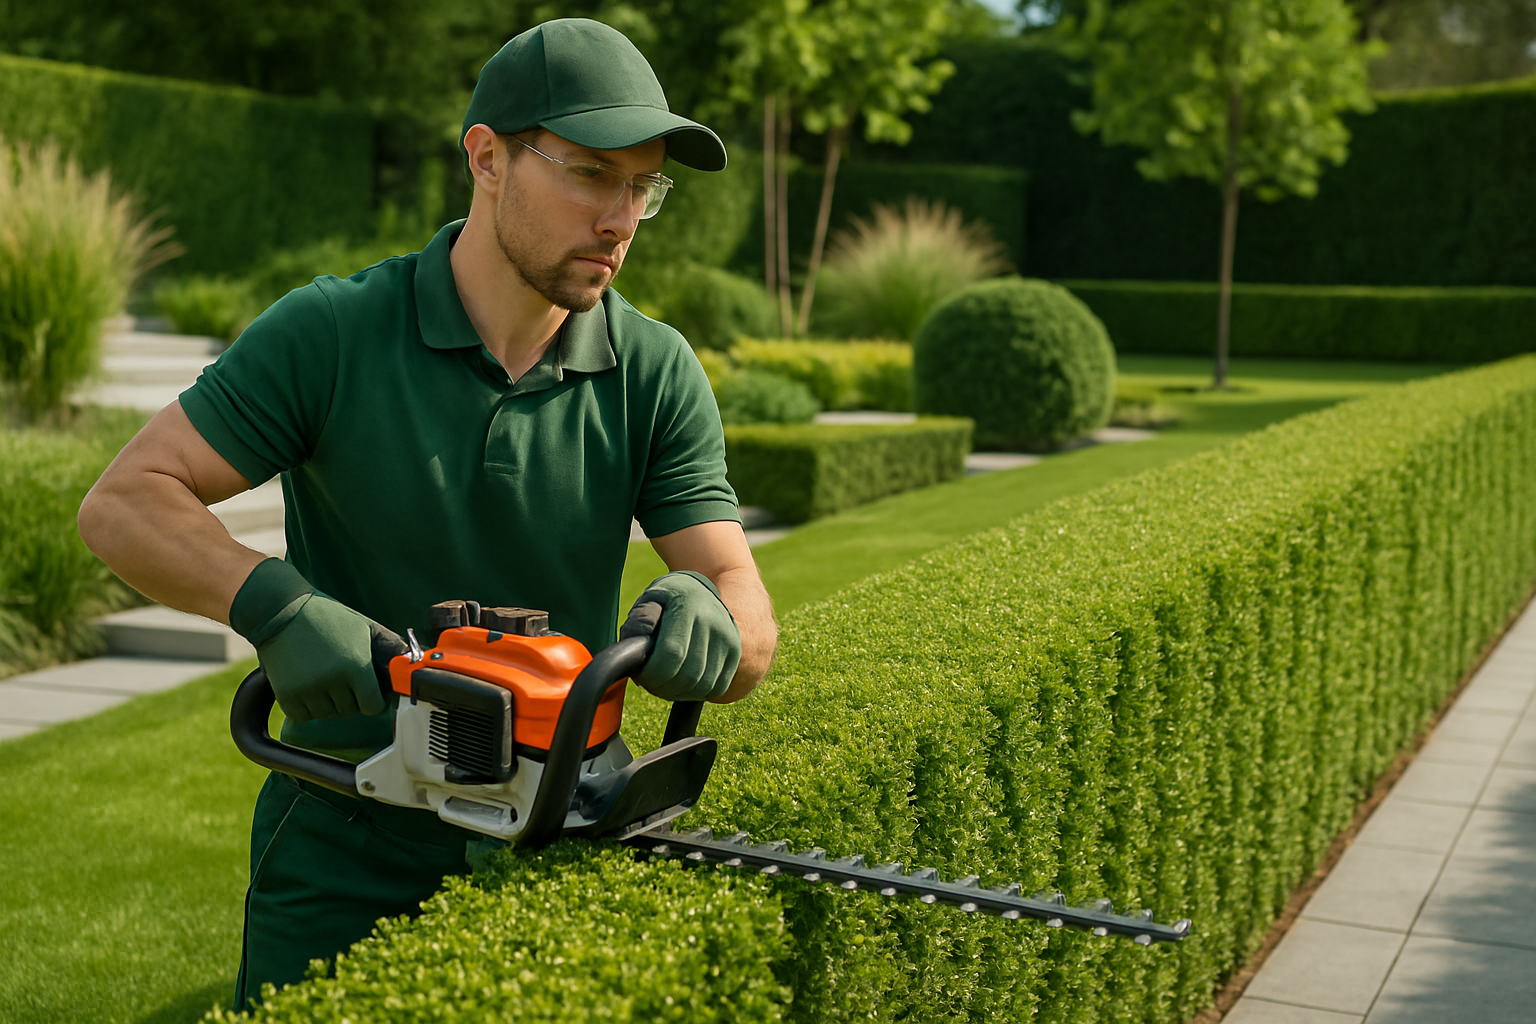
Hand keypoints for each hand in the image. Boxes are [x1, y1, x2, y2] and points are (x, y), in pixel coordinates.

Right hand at [229, 558, 387, 721]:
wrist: (281, 610)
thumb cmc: (327, 617)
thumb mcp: (364, 626)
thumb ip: (389, 646)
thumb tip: (411, 661)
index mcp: (356, 666)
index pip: (372, 706)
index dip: (371, 700)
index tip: (366, 691)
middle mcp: (333, 682)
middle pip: (350, 711)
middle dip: (350, 698)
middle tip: (340, 677)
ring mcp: (308, 690)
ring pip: (327, 714)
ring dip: (328, 702)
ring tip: (322, 677)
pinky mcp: (286, 695)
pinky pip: (303, 716)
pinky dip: (306, 706)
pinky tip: (306, 685)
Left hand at [621, 571, 740, 701]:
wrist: (701, 588)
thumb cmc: (668, 599)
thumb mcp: (648, 599)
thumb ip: (638, 623)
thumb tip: (636, 654)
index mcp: (688, 606)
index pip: (671, 654)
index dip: (651, 674)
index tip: (640, 675)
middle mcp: (714, 621)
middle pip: (688, 675)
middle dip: (662, 687)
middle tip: (650, 682)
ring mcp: (728, 638)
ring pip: (703, 685)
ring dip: (679, 693)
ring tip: (665, 683)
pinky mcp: (735, 652)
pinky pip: (718, 687)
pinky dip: (697, 693)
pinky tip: (683, 685)